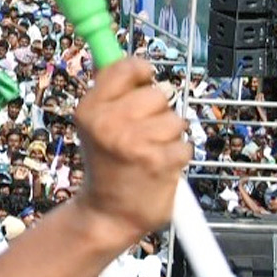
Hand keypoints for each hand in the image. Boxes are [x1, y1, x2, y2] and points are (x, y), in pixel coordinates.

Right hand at [71, 58, 189, 249]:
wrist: (107, 214)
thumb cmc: (106, 167)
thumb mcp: (95, 126)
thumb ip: (112, 93)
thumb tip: (129, 61)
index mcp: (90, 110)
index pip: (126, 67)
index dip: (141, 72)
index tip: (144, 81)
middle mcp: (109, 124)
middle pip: (157, 93)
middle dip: (157, 112)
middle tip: (141, 133)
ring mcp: (136, 143)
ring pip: (175, 120)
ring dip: (169, 136)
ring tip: (150, 152)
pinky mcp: (161, 162)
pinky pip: (185, 144)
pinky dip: (177, 156)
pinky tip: (159, 167)